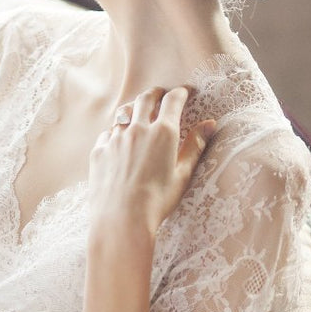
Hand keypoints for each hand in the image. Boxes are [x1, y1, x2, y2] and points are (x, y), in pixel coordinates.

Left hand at [88, 86, 215, 235]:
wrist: (122, 219)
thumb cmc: (158, 200)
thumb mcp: (183, 174)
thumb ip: (195, 145)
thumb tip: (210, 123)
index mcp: (163, 133)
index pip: (173, 101)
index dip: (180, 93)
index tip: (184, 92)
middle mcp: (137, 129)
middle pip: (145, 99)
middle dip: (155, 93)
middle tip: (161, 93)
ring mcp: (115, 139)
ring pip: (123, 113)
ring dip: (133, 109)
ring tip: (137, 112)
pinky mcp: (99, 151)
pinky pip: (107, 134)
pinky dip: (116, 132)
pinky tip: (118, 140)